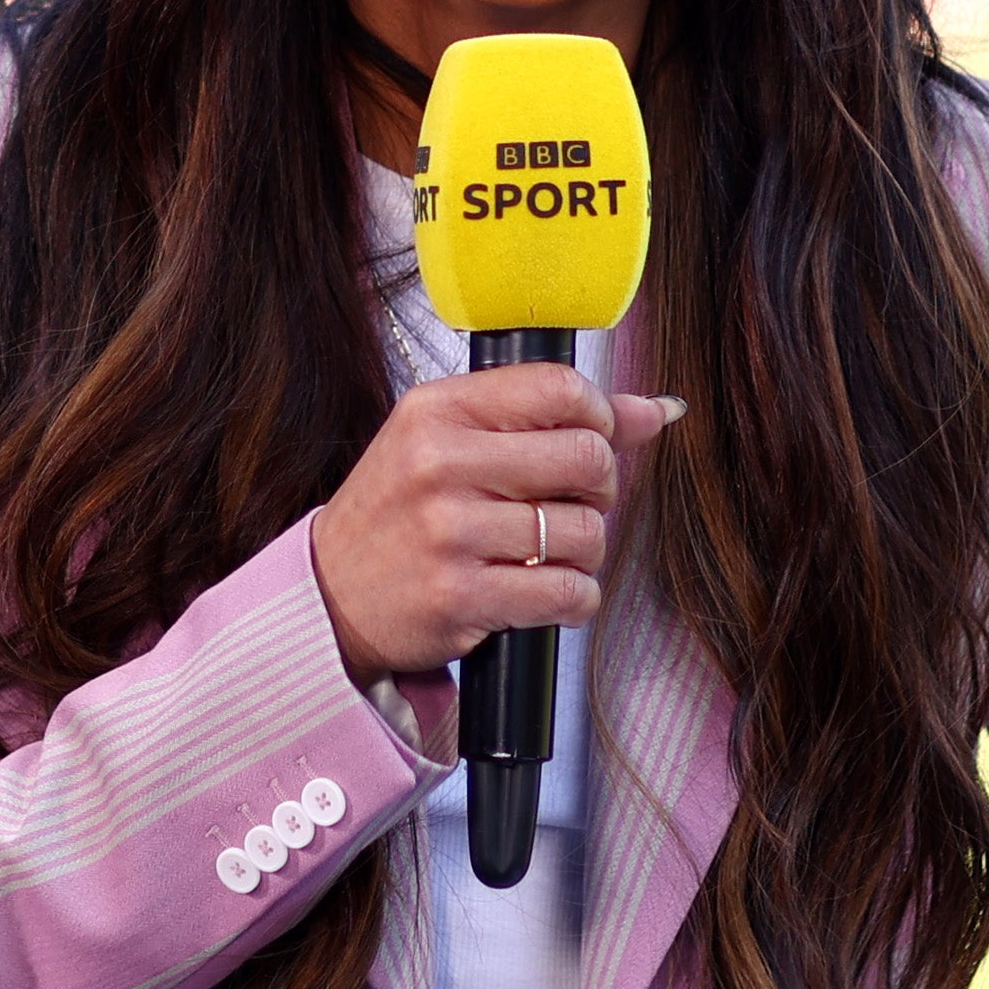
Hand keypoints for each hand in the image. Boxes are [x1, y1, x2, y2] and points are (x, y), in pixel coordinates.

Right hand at [312, 365, 680, 682]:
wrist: (330, 596)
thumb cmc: (399, 514)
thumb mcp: (451, 443)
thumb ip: (549, 418)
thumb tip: (659, 410)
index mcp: (438, 410)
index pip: (560, 389)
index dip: (600, 417)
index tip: (588, 444)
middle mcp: (441, 462)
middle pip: (586, 456)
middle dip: (600, 488)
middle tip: (572, 506)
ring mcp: (449, 531)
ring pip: (586, 531)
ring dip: (586, 552)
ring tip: (551, 557)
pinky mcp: (461, 596)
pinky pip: (569, 592)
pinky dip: (576, 599)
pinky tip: (549, 595)